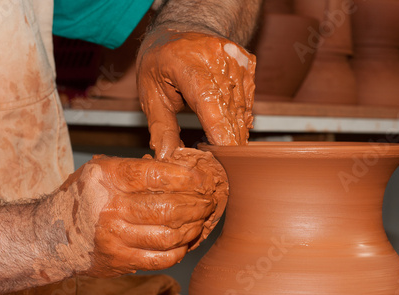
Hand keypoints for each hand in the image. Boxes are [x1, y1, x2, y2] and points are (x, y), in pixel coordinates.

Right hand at [53, 150, 226, 277]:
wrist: (50, 236)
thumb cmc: (82, 197)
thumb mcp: (101, 171)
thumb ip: (136, 169)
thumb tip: (181, 170)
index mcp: (107, 179)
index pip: (153, 175)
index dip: (183, 177)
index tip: (200, 178)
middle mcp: (110, 208)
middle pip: (167, 208)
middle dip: (197, 205)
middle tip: (208, 201)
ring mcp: (115, 238)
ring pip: (169, 236)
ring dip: (193, 227)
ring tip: (201, 219)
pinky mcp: (120, 261)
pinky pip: (160, 259)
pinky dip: (180, 250)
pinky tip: (186, 241)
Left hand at [136, 28, 255, 158]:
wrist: (181, 30)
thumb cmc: (161, 61)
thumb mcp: (150, 92)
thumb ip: (161, 127)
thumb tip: (168, 157)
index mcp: (186, 62)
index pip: (209, 100)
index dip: (219, 130)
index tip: (224, 154)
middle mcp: (216, 57)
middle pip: (229, 108)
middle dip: (226, 139)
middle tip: (218, 160)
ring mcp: (235, 59)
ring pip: (243, 108)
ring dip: (234, 130)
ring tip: (220, 141)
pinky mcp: (248, 65)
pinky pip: (248, 100)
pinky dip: (239, 116)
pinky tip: (227, 122)